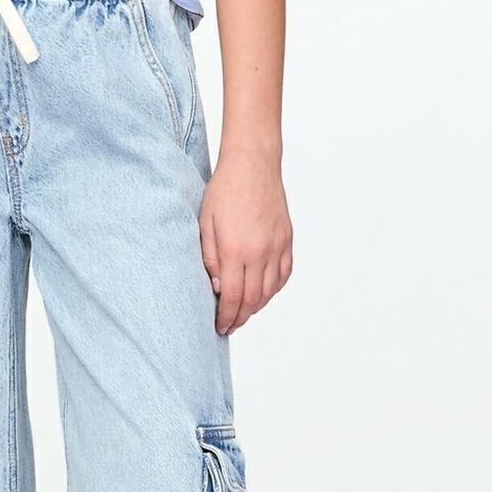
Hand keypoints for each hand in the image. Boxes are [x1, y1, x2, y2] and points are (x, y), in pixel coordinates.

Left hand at [199, 146, 291, 334]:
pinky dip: (273, 290)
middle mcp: (260, 252)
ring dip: (256, 307)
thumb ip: (209, 258)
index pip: (233, 298)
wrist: (253, 164)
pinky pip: (284, 275)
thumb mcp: (204, 224)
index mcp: (235, 250)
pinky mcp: (287, 240)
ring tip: (242, 313)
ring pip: (270, 291)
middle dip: (239, 318)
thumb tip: (218, 289)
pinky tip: (262, 293)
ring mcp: (277, 247)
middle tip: (228, 326)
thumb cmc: (224, 190)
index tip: (219, 327)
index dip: (226, 317)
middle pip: (253, 300)